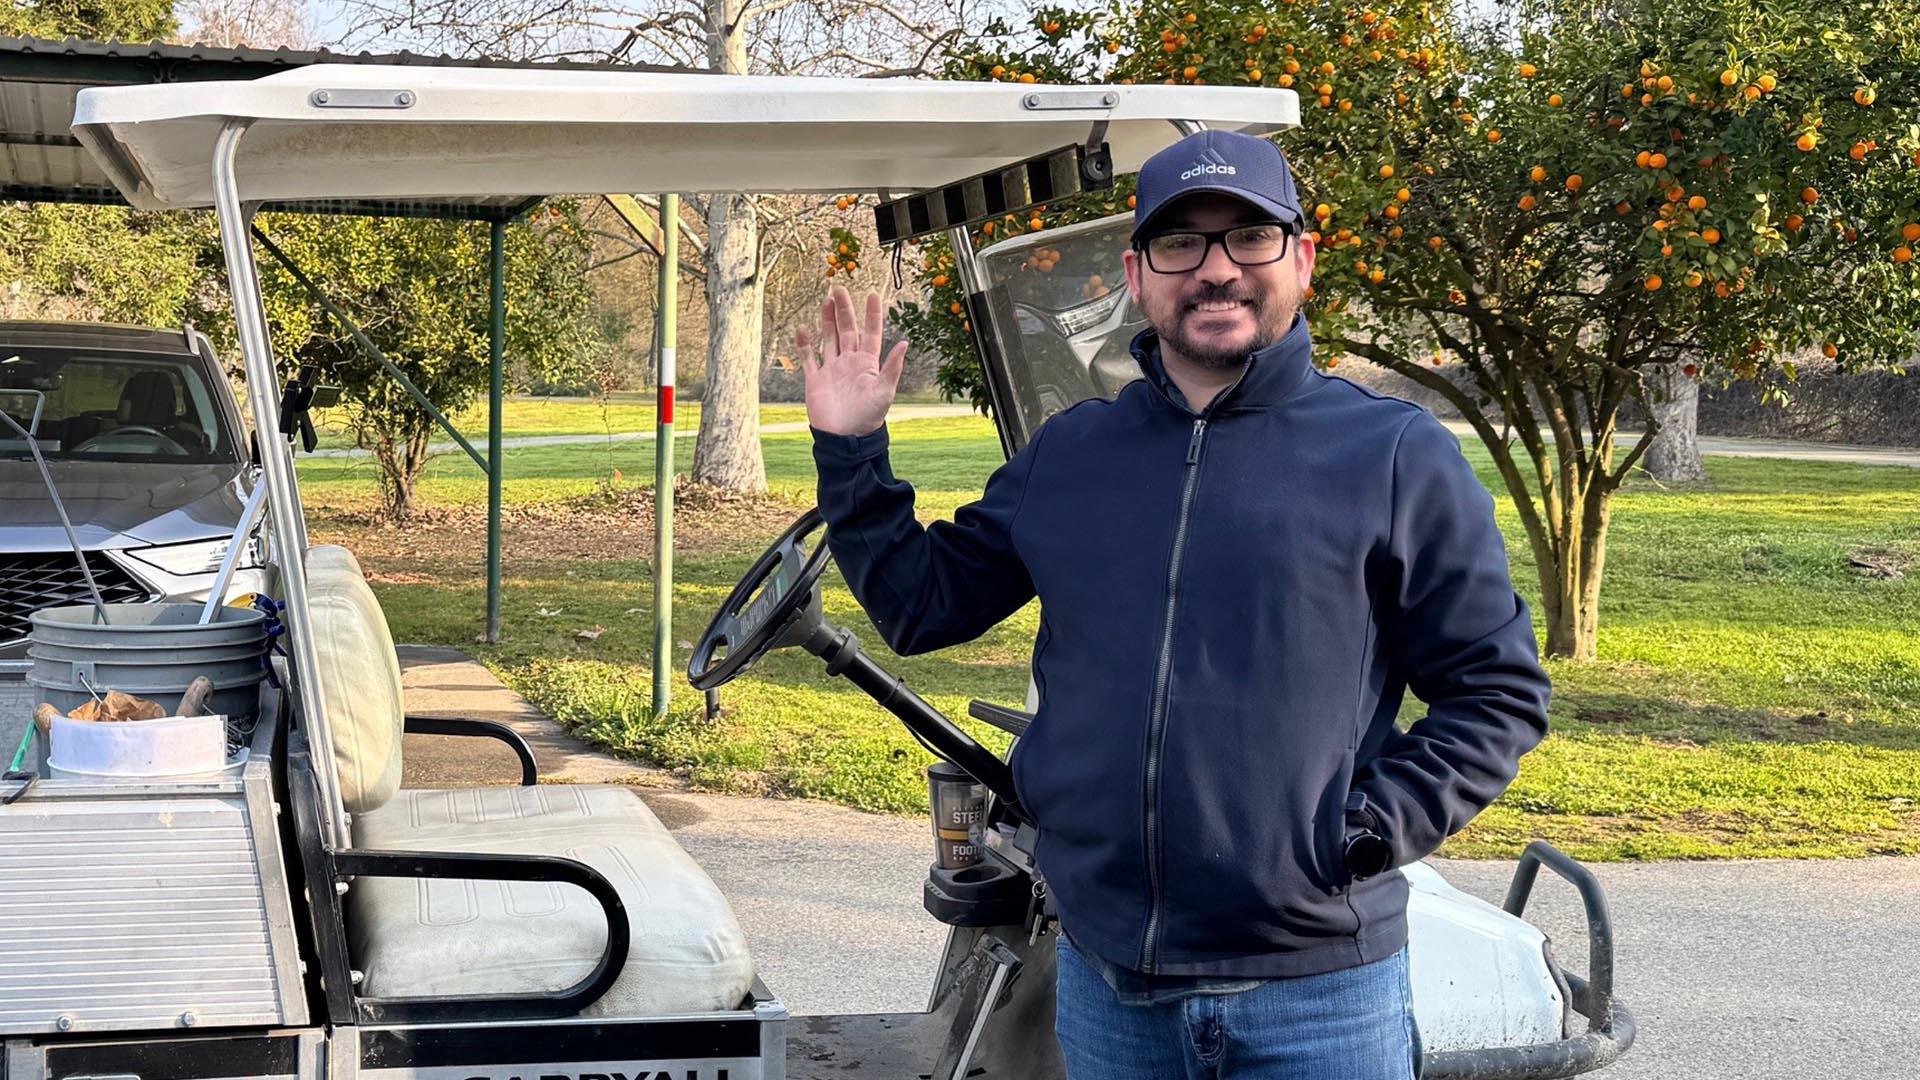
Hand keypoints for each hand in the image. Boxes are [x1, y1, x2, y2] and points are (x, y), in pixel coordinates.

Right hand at [798, 285, 908, 436]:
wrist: (843, 438)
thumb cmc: (867, 418)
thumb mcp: (884, 392)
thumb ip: (892, 367)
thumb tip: (906, 343)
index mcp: (867, 364)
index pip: (871, 333)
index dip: (872, 314)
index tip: (872, 294)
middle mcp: (850, 363)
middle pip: (847, 330)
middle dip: (845, 310)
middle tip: (840, 288)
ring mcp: (832, 370)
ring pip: (829, 339)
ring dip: (828, 321)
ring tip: (826, 301)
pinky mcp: (815, 380)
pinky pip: (809, 358)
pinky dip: (805, 344)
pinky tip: (802, 329)